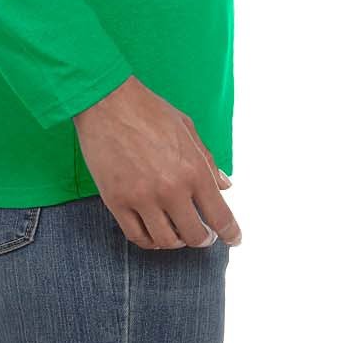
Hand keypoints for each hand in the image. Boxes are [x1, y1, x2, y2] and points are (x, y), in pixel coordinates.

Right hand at [72, 75, 242, 250]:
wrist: (107, 101)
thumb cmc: (149, 110)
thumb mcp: (187, 129)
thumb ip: (207, 161)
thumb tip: (225, 186)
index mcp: (194, 169)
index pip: (220, 216)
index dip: (231, 233)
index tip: (235, 239)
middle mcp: (171, 189)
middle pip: (194, 235)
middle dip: (203, 239)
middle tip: (203, 235)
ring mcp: (142, 198)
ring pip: (166, 241)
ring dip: (176, 241)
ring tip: (178, 233)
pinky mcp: (116, 201)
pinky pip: (137, 236)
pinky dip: (150, 240)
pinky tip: (154, 233)